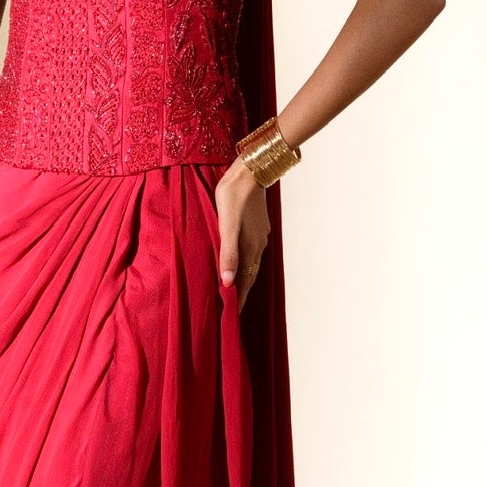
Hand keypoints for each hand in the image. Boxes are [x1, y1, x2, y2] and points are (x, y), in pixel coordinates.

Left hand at [214, 158, 270, 313]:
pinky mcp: (257, 225)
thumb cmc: (234, 196)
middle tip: (232, 308)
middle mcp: (258, 244)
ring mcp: (259, 234)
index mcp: (251, 247)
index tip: (233, 317)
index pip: (245, 282)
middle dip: (242, 292)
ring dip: (244, 277)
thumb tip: (228, 282)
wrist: (251, 170)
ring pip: (252, 262)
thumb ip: (228, 254)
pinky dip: (245, 261)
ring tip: (235, 288)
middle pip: (250, 275)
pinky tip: (239, 259)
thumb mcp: (226, 226)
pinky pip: (251, 250)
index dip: (239, 299)